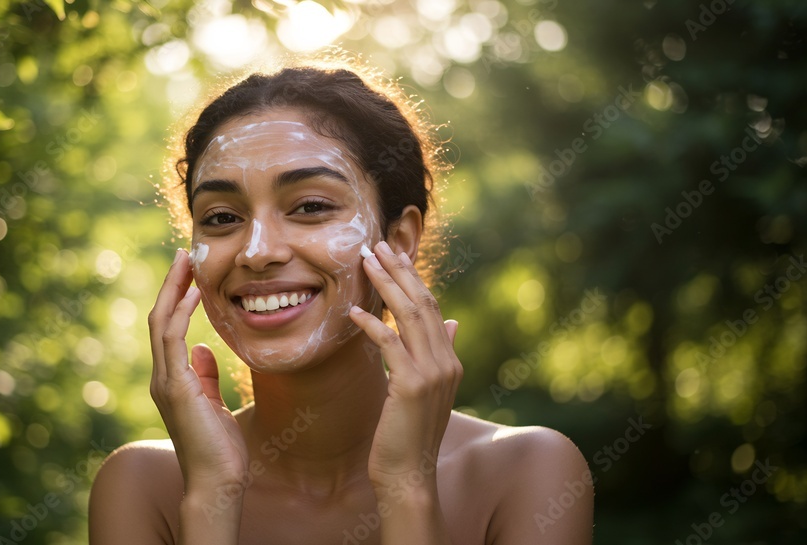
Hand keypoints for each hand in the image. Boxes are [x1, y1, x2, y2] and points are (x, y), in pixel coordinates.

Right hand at [148, 249, 248, 491]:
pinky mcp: (175, 388)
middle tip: (183, 253)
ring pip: (161, 323)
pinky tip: (194, 292)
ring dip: (173, 289)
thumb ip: (205, 376)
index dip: (176, 297)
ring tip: (185, 261)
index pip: (168, 328)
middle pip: (159, 318)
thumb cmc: (219, 448)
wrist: (217, 481)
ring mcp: (165, 382)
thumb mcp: (214, 403)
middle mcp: (162, 377)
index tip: (188, 271)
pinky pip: (173, 340)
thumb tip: (203, 348)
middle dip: (171, 284)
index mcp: (172, 379)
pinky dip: (181, 312)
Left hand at [348, 241, 461, 489]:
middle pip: (423, 303)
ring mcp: (432, 374)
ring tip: (364, 263)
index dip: (413, 277)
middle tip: (376, 245)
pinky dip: (372, 325)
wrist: (410, 475)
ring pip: (409, 316)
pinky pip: (391, 344)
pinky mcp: (411, 386)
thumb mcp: (429, 390)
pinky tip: (353, 312)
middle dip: (399, 271)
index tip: (393, 254)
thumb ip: (442, 353)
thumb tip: (454, 322)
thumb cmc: (410, 434)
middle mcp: (446, 362)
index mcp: (450, 360)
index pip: (432, 307)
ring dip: (386, 286)